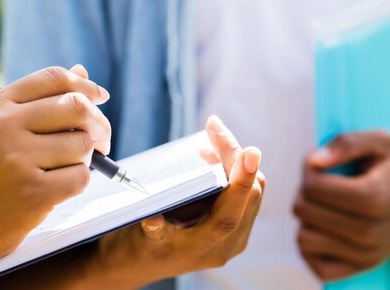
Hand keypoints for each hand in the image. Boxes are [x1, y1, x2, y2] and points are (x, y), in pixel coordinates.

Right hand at [0, 66, 111, 270]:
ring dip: (82, 158)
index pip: (54, 78)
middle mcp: (4, 126)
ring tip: (58, 169)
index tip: (99, 96)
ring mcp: (18, 160)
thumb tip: (82, 72)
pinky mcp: (33, 193)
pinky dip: (76, 183)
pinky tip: (53, 189)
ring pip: (82, 144)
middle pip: (76, 106)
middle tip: (101, 139)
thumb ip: (37, 100)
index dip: (85, 85)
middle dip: (98, 122)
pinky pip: (80, 177)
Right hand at [88, 116, 264, 288]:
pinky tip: (210, 158)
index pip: (233, 211)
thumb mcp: (141, 237)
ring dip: (233, 161)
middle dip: (234, 155)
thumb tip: (153, 219)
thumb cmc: (139, 247)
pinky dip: (232, 171)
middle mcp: (228, 243)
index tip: (249, 150)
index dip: (242, 180)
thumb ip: (152, 230)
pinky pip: (243, 192)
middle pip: (249, 192)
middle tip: (212, 128)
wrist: (140, 263)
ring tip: (208, 144)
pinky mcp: (233, 225)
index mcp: (208, 247)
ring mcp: (234, 235)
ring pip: (250, 190)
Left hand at [294, 131, 389, 280]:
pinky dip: (312, 245)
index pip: (313, 188)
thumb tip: (315, 161)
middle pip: (303, 210)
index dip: (308, 171)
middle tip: (325, 186)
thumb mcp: (378, 143)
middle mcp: (372, 233)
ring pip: (303, 238)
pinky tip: (325, 228)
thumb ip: (347, 143)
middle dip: (305, 193)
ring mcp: (365, 256)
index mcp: (377, 198)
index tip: (322, 165)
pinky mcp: (357, 269)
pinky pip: (313, 263)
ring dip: (307, 219)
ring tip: (326, 206)